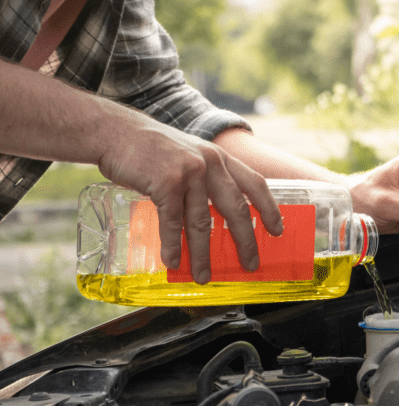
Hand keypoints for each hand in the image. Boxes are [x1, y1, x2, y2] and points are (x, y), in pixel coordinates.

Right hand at [98, 120, 282, 283]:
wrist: (115, 131)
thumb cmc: (149, 147)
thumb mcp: (189, 154)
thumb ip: (204, 177)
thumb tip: (213, 216)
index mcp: (219, 158)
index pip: (255, 184)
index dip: (269, 208)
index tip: (278, 230)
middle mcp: (210, 164)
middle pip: (235, 208)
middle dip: (245, 240)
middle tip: (250, 263)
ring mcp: (189, 172)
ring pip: (201, 221)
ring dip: (203, 253)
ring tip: (203, 275)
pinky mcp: (166, 182)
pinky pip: (173, 221)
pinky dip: (172, 245)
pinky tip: (173, 261)